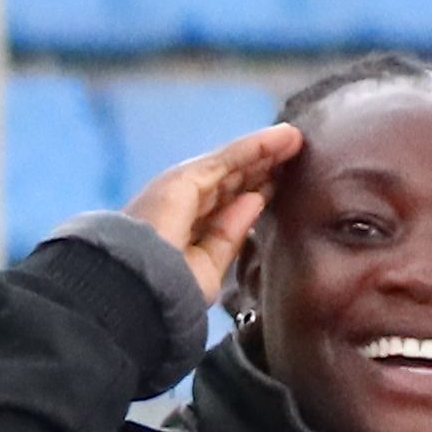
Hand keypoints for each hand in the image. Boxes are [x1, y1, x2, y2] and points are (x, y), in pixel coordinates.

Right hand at [122, 125, 303, 290]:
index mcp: (181, 234)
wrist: (137, 290)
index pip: (222, 209)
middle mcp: (178, 207)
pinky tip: (281, 138)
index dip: (251, 195)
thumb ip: (229, 235)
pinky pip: (227, 158)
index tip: (278, 186)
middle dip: (260, 169)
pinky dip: (255, 146)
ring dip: (262, 152)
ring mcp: (178, 190)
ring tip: (294, 139)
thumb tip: (254, 202)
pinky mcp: (183, 178)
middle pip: (228, 183)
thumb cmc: (168, 292)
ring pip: (229, 166)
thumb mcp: (208, 269)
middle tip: (294, 156)